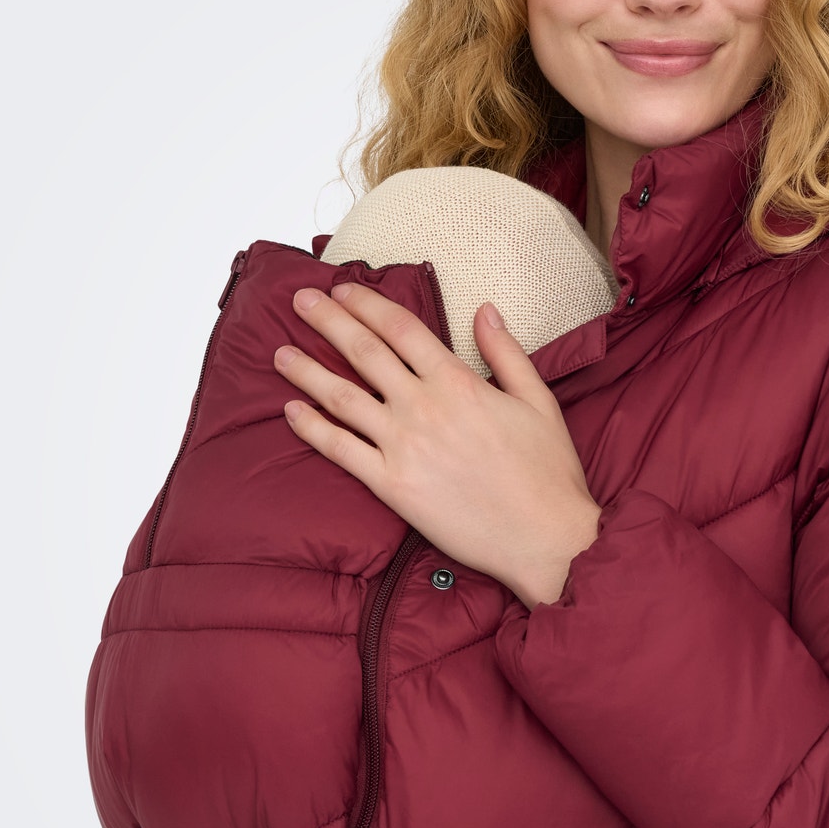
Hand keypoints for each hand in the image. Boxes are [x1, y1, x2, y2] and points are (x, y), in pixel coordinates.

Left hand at [274, 283, 601, 606]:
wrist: (544, 538)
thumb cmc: (548, 473)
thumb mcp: (539, 400)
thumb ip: (506, 353)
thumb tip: (484, 310)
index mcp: (459, 382)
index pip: (401, 328)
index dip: (368, 304)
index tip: (343, 289)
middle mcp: (424, 407)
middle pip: (363, 352)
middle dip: (327, 321)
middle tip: (300, 301)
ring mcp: (403, 447)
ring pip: (342, 397)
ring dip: (307, 371)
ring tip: (280, 353)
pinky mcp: (392, 487)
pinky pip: (341, 451)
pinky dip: (312, 428)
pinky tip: (291, 411)